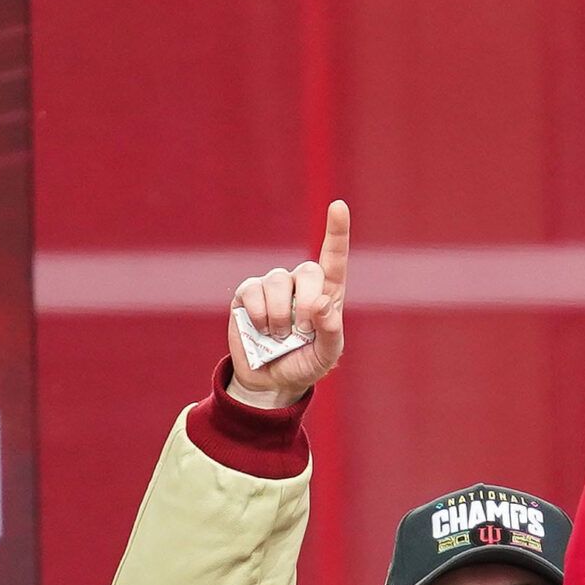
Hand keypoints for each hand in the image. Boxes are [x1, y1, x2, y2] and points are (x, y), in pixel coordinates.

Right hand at [226, 200, 350, 408]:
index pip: (334, 258)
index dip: (337, 231)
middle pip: (307, 271)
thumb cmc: (305, 363)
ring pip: (278, 282)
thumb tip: (323, 304)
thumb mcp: (326, 355)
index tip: (338, 205)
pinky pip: (252, 292)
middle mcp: (300, 284)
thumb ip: (331, 332)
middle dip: (306, 304)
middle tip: (301, 332)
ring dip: (280, 316)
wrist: (271, 379)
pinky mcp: (247, 292)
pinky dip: (259, 315)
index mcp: (327, 294)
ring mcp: (273, 285)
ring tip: (280, 336)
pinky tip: (261, 330)